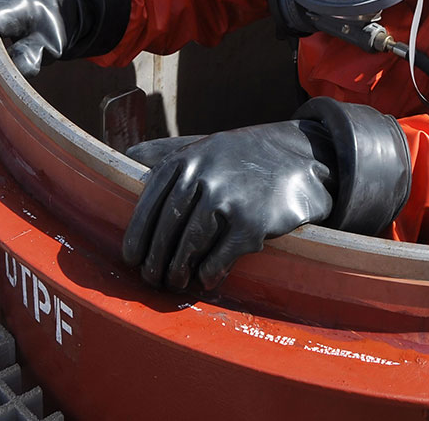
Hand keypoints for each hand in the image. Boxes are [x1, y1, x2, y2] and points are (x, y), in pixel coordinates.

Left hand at [122, 121, 336, 290]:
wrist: (299, 160)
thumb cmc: (243, 158)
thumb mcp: (206, 145)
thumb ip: (170, 151)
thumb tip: (129, 152)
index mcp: (186, 159)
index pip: (149, 204)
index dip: (137, 236)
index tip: (131, 258)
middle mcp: (203, 177)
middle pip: (166, 230)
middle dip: (155, 260)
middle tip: (151, 278)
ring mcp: (227, 200)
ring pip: (189, 247)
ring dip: (178, 271)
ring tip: (176, 282)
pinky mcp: (251, 223)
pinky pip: (219, 259)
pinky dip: (208, 274)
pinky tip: (206, 280)